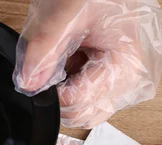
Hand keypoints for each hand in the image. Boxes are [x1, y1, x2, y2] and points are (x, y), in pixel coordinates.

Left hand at [14, 0, 161, 127]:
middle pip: (83, 113)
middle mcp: (133, 80)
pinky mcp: (119, 78)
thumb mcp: (67, 14)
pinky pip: (91, 96)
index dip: (51, 89)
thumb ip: (44, 50)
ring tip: (69, 53)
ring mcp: (128, 81)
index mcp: (126, 68)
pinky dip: (75, 82)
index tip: (41, 69)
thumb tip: (28, 84)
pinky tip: (75, 56)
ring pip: (85, 109)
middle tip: (54, 59)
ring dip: (67, 88)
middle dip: (59, 91)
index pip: (77, 103)